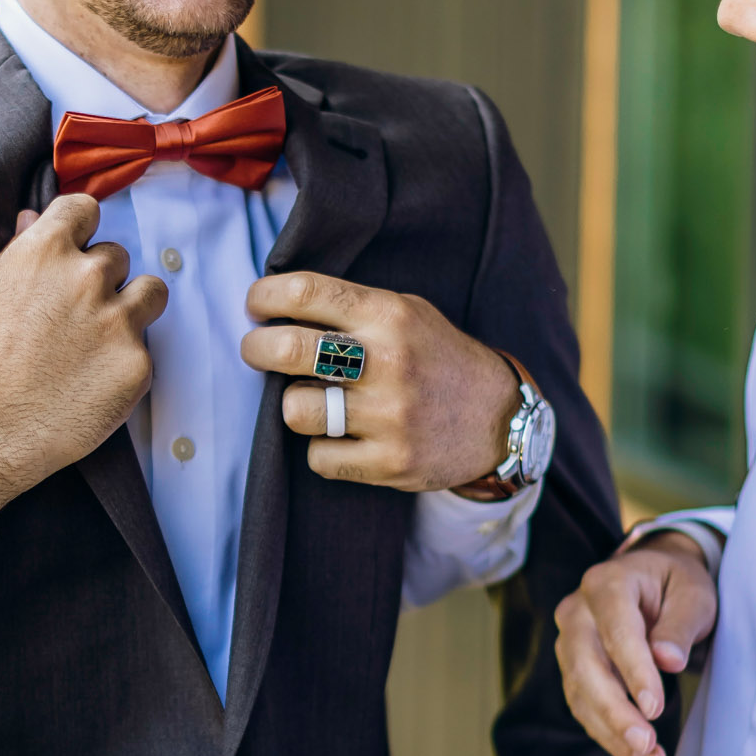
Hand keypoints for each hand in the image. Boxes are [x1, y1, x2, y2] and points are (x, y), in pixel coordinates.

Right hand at [0, 194, 165, 519]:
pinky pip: (144, 351)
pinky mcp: (136, 366)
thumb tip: (32, 222)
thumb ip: (11, 255)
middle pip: (115, 255)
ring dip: (131, 307)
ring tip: (103, 337)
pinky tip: (92, 383)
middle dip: (98, 279)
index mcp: (45, 251)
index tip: (74, 247)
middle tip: (73, 314)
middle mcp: (88, 278)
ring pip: (150, 292)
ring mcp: (117, 322)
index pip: (83, 209)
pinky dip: (123, 363)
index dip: (78, 229)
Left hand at [241, 271, 519, 492]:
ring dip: (295, 404)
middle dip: (256, 348)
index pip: (304, 292)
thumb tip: (275, 307)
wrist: (499, 418)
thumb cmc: (436, 358)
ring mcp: (390, 416)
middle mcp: (389, 362)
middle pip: (287, 350)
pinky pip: (318, 457)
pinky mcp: (390, 463)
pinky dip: (322, 448)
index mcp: (390, 315)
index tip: (256, 306)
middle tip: (257, 350)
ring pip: (294, 409)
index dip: (264, 297)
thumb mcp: (407, 313)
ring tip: (314, 400)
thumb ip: (351, 308)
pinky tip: (342, 437)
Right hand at [554, 532, 717, 755]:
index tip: (654, 708)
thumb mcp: (694, 595)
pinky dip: (607, 733)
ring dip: (611, 730)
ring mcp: (569, 640)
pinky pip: (583, 705)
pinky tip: (636, 753)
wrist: (654, 579)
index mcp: (606, 583)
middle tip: (646, 743)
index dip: (634, 672)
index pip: (616, 631)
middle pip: (585, 666)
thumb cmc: (676, 584)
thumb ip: (680, 625)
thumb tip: (668, 660)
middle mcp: (577, 611)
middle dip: (614, 710)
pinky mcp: (572, 667)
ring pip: (579, 691)